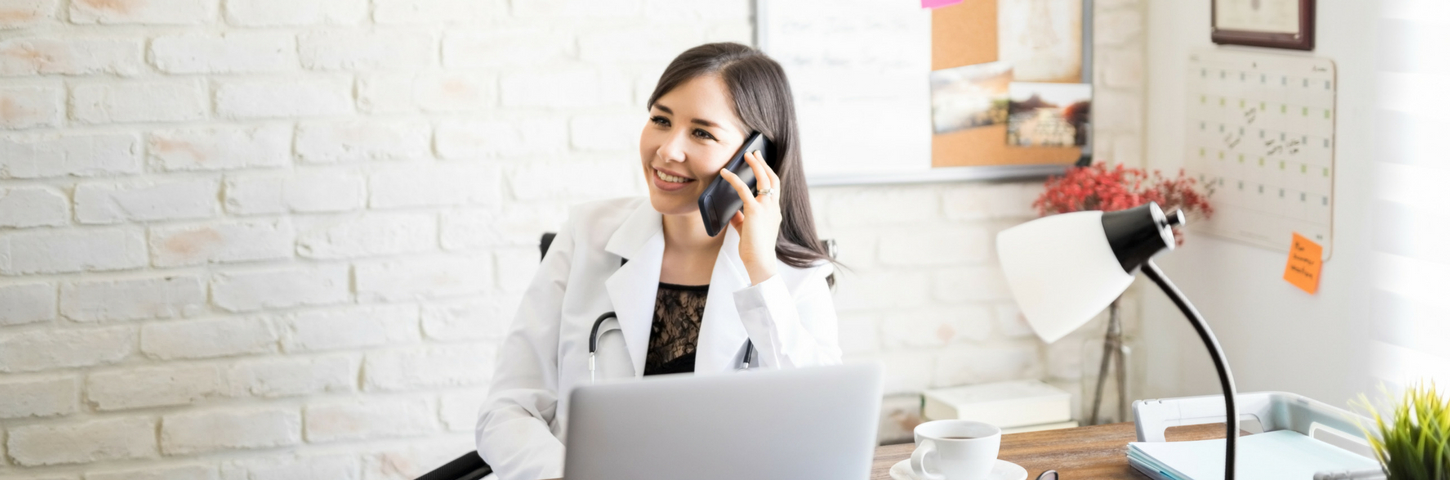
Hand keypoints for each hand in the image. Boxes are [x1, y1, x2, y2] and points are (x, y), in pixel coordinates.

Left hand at [719, 150, 781, 285]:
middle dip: (764, 164)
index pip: (774, 188)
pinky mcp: (755, 211)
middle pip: (772, 179)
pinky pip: (744, 190)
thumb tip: (732, 211)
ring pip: (764, 179)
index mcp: (774, 212)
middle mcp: (774, 207)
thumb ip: (741, 219)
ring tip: (747, 155)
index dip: (768, 174)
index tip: (761, 164)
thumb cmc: (754, 250)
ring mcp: (767, 208)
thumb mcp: (747, 231)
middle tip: (755, 152)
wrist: (759, 262)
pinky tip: (725, 173)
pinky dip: (734, 179)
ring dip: (755, 165)